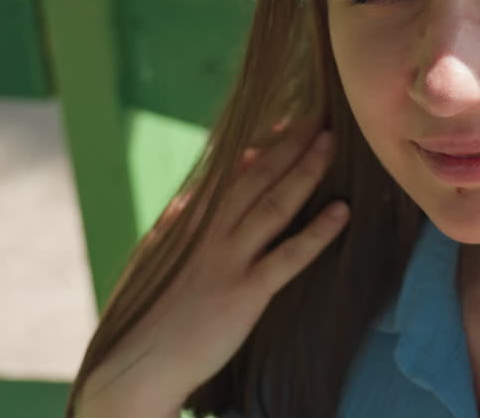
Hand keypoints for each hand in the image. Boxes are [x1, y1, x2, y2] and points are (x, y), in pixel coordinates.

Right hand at [75, 121, 349, 417]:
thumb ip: (176, 227)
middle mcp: (208, 233)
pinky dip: (317, 233)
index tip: (287, 120)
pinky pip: (287, 257)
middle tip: (319, 114)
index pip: (230, 171)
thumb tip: (189, 199)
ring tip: (331, 143)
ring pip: (273, 205)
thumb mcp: (157, 261)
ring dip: (305, 171)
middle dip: (288, 143)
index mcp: (189, 222)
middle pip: (255, 176)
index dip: (262, 144)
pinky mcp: (243, 293)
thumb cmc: (151, 316)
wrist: (138, 365)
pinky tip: (342, 212)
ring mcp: (226, 260)